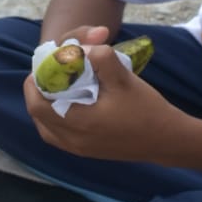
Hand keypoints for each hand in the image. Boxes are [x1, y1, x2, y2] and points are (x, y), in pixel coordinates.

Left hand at [24, 44, 180, 161]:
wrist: (167, 139)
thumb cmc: (146, 109)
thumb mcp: (124, 78)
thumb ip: (101, 58)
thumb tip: (84, 48)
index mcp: (78, 122)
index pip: (37, 105)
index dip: (34, 83)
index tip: (43, 66)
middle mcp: (73, 141)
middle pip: (38, 117)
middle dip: (38, 93)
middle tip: (49, 75)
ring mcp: (79, 150)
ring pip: (47, 128)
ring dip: (46, 107)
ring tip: (57, 88)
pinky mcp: (87, 152)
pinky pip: (59, 136)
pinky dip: (56, 120)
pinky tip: (70, 105)